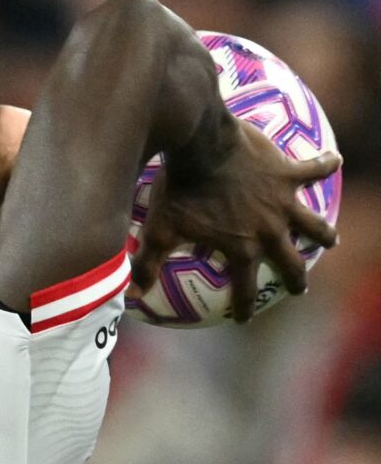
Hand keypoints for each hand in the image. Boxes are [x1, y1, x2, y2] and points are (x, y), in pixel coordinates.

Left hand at [126, 119, 340, 322]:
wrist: (198, 144)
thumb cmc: (178, 189)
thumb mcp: (159, 231)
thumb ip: (147, 265)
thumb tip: (129, 296)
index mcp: (240, 248)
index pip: (243, 288)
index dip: (243, 307)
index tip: (242, 320)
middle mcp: (268, 230)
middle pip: (289, 263)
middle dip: (295, 279)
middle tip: (299, 288)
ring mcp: (281, 203)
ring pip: (311, 224)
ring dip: (322, 233)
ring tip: (331, 239)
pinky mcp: (286, 173)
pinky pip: (313, 170)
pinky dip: (325, 166)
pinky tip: (335, 160)